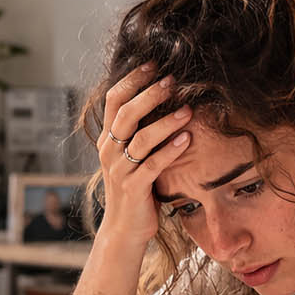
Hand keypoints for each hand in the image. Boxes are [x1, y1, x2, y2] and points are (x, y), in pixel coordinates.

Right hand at [94, 64, 191, 248]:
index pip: (114, 100)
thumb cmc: (134, 189)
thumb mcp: (130, 157)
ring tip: (188, 110)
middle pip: (125, 113)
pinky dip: (170, 150)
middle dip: (150, 94)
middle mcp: (108, 151)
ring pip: (140, 138)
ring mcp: (119, 170)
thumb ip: (137, 132)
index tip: (154, 64)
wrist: (124, 230)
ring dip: (165, 122)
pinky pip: (152, 164)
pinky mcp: (133, 187)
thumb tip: (160, 100)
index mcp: (107, 139)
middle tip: (172, 80)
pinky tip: (186, 139)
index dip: (133, 80)